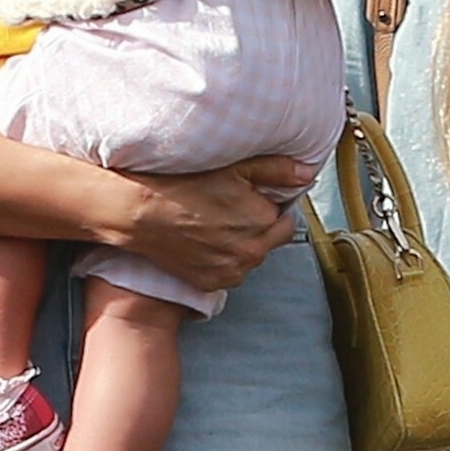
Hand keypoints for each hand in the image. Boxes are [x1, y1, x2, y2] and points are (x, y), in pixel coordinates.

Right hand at [112, 156, 314, 293]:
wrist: (141, 213)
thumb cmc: (184, 185)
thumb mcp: (235, 167)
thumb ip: (277, 169)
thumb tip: (308, 173)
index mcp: (263, 220)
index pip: (284, 216)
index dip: (267, 205)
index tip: (248, 198)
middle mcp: (252, 251)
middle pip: (270, 238)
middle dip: (259, 226)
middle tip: (231, 210)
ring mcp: (231, 271)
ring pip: (250, 257)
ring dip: (242, 244)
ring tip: (215, 224)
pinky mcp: (211, 283)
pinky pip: (230, 272)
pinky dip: (223, 260)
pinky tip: (205, 241)